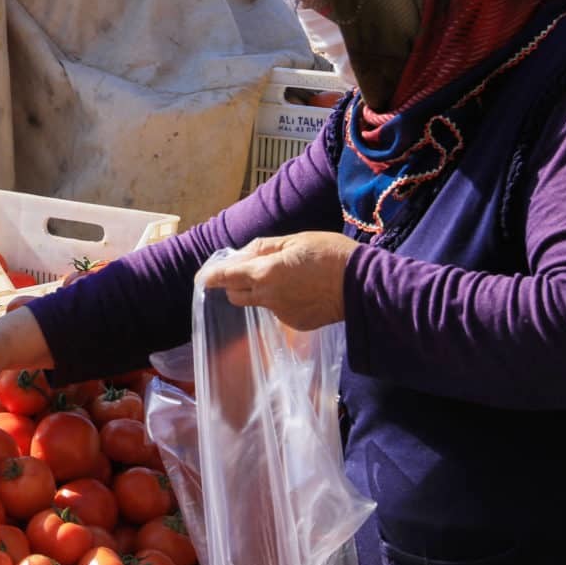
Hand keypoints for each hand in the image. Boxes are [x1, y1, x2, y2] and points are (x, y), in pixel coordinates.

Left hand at [203, 232, 357, 330]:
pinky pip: (277, 311)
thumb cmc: (330, 254)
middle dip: (235, 283)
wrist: (363, 285)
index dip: (209, 277)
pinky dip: (281, 301)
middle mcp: (267, 297)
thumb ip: (262, 248)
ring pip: (256, 303)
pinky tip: (303, 291)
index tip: (202, 278)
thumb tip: (240, 256)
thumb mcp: (294, 240)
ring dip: (260, 291)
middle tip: (251, 269)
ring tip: (287, 277)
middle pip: (235, 294)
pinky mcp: (294, 324)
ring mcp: (280, 313)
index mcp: (264, 273)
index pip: (224, 277)